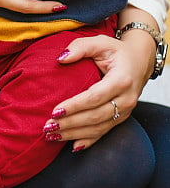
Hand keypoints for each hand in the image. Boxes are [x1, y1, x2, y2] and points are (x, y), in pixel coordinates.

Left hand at [42, 30, 154, 150]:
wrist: (139, 61)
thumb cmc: (116, 51)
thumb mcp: (100, 42)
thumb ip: (80, 47)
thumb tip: (61, 58)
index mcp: (121, 79)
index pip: (95, 96)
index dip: (75, 105)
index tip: (55, 110)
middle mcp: (126, 99)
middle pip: (95, 116)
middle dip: (70, 123)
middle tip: (48, 126)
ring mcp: (126, 111)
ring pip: (99, 128)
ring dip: (74, 134)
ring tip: (53, 135)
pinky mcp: (122, 118)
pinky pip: (104, 132)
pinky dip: (88, 141)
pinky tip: (72, 146)